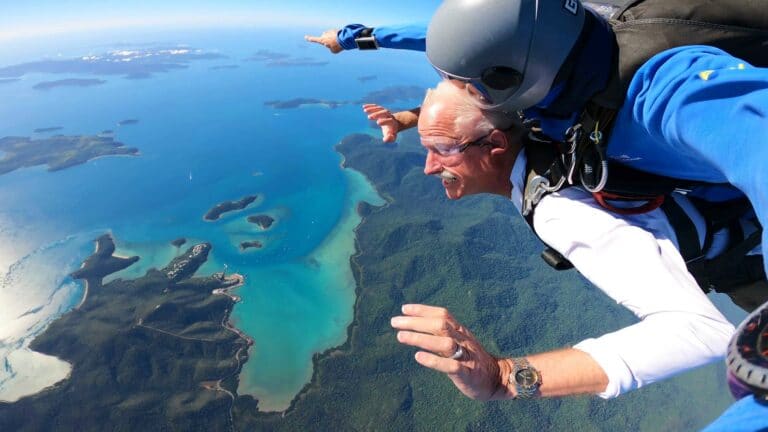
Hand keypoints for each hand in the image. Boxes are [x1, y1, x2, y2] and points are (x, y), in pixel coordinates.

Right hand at [304, 29, 342, 53]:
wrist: (344, 39)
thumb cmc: (337, 46)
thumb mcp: (333, 51)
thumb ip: (330, 48)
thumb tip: (332, 44)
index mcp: (322, 40)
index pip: (314, 39)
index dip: (310, 39)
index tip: (306, 37)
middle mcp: (324, 35)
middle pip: (324, 39)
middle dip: (327, 41)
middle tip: (333, 45)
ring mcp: (329, 31)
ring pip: (329, 36)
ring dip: (332, 39)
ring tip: (338, 42)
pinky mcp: (334, 30)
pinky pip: (334, 34)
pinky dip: (336, 37)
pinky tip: (340, 39)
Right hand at [363, 104, 400, 141]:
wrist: (393, 124)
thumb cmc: (391, 132)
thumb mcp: (392, 137)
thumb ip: (389, 139)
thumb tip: (385, 139)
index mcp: (392, 122)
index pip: (390, 121)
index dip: (384, 121)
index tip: (378, 122)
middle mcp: (389, 115)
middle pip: (385, 112)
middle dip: (377, 114)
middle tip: (369, 117)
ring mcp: (385, 111)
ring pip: (380, 108)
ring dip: (372, 109)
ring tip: (365, 110)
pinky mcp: (380, 109)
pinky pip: (376, 106)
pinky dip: (370, 106)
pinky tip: (364, 106)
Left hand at [391, 304, 512, 400]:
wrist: (497, 378)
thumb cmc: (472, 359)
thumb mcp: (460, 341)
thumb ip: (442, 334)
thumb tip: (417, 325)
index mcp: (461, 331)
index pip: (443, 315)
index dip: (423, 310)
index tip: (404, 309)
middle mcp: (463, 340)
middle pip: (440, 325)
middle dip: (416, 322)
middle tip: (394, 322)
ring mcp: (466, 356)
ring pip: (445, 343)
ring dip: (421, 338)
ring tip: (401, 337)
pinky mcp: (467, 374)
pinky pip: (451, 366)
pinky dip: (434, 361)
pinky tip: (418, 357)